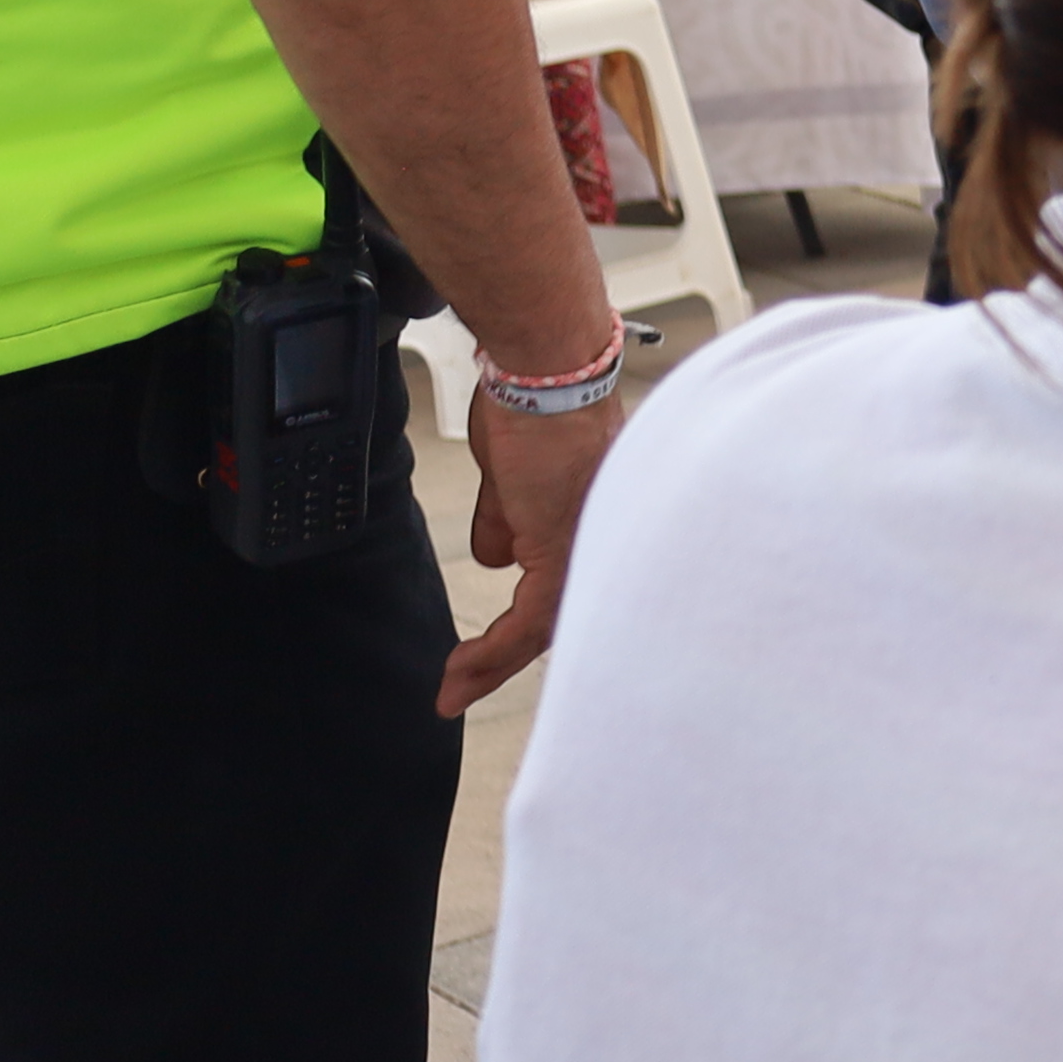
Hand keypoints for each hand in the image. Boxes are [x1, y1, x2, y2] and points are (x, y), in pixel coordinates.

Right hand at [443, 380, 628, 712]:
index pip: (571, 587)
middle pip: (564, 614)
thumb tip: (495, 553)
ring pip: (546, 627)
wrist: (547, 372)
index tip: (495, 652)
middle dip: (511, 657)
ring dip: (493, 664)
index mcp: (599, 521)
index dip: (530, 625)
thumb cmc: (537, 404)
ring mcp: (591, 545)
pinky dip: (493, 652)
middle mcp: (607, 538)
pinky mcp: (564, 549)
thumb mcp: (511, 475)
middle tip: (466, 687)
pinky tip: (463, 670)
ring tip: (455, 689)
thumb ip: (507, 518)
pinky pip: (530, 622)